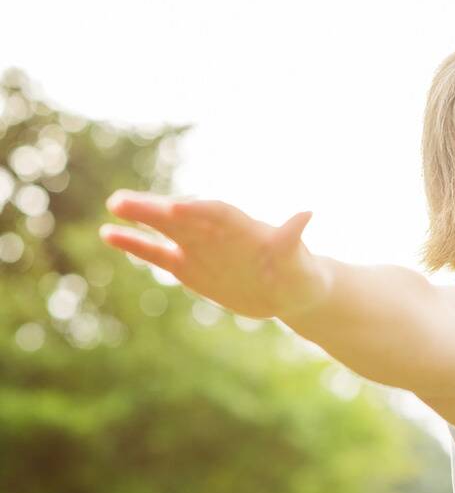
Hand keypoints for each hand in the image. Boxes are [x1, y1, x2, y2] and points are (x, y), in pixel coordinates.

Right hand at [98, 189, 331, 319]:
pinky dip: (135, 244)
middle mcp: (218, 233)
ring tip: (114, 204)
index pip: (219, 214)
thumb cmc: (301, 273)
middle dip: (157, 209)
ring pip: (166, 229)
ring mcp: (200, 248)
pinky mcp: (189, 267)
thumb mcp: (301, 262)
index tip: (177, 208)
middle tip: (124, 200)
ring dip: (142, 217)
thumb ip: (294, 240)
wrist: (291, 291)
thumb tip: (307, 213)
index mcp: (245, 228)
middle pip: (185, 216)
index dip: (199, 211)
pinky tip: (109, 234)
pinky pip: (158, 253)